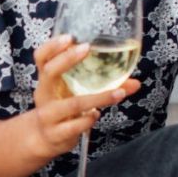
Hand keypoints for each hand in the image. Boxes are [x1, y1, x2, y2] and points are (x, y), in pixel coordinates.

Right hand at [27, 35, 139, 167]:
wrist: (43, 139)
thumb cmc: (62, 109)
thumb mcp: (74, 94)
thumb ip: (103, 87)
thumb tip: (135, 83)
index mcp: (47, 81)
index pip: (41, 57)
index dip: (52, 46)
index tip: (70, 37)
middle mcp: (45, 95)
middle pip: (49, 72)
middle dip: (67, 59)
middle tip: (87, 49)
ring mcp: (48, 115)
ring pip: (71, 104)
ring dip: (98, 98)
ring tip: (118, 93)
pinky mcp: (56, 134)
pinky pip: (73, 126)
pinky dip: (88, 120)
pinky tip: (96, 115)